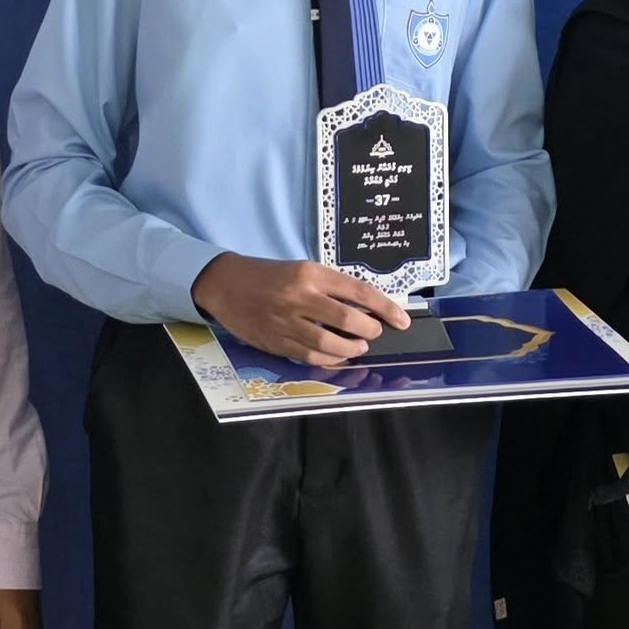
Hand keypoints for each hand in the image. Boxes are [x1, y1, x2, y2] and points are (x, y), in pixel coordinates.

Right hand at [191, 254, 411, 366]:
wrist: (226, 284)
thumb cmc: (269, 274)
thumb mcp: (302, 269)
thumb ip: (330, 287)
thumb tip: (366, 308)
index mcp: (309, 273)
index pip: (357, 291)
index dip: (384, 307)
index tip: (402, 319)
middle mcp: (299, 297)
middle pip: (346, 319)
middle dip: (369, 329)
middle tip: (375, 332)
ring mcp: (286, 322)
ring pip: (328, 343)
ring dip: (351, 348)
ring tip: (360, 346)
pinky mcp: (276, 342)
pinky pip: (309, 356)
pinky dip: (330, 359)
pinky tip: (339, 356)